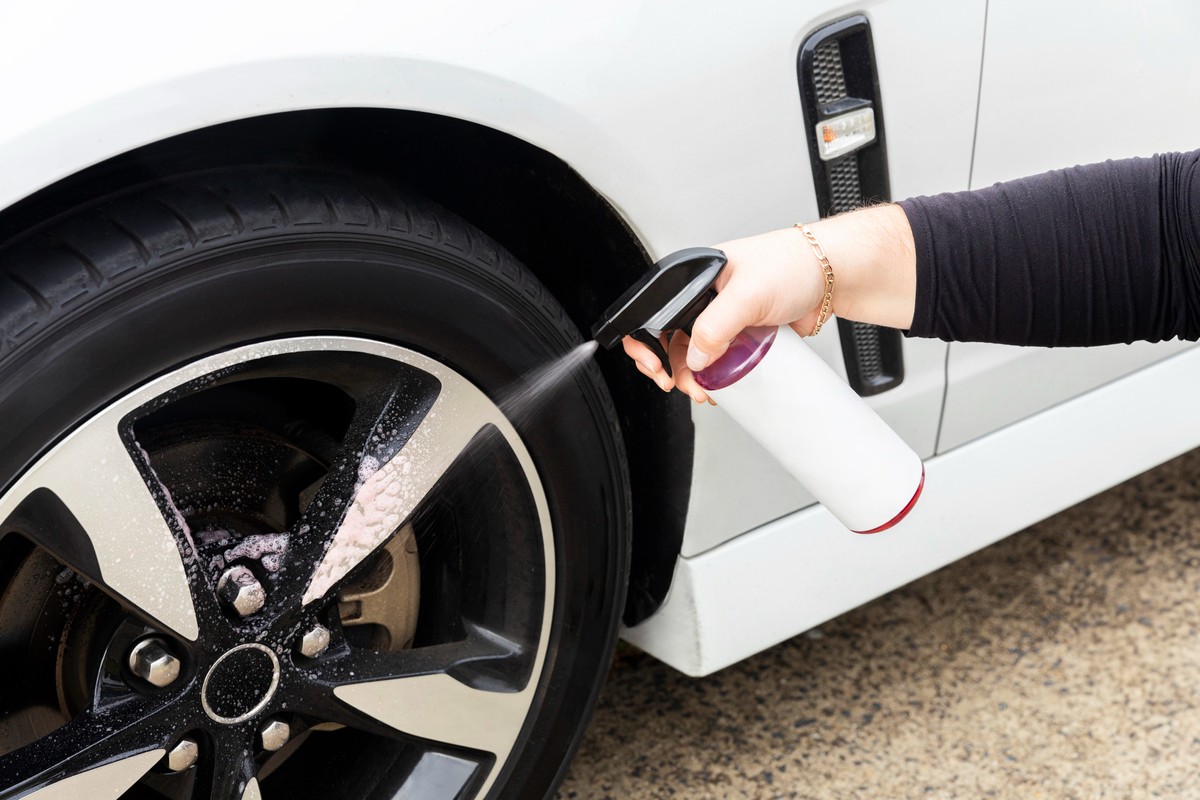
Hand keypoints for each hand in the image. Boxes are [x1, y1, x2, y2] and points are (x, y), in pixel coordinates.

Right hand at [622, 204, 916, 402]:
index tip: (656, 365)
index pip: (655, 312)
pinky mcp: (744, 334)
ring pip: (697, 354)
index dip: (647, 341)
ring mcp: (726, 317)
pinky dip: (719, 377)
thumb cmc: (794, 264)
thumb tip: (695, 357)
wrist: (835, 276)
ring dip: (696, 378)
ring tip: (707, 391)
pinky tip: (723, 388)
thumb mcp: (748, 293)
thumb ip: (716, 325)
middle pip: (673, 340)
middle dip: (675, 369)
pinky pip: (723, 360)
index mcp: (694, 277)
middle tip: (687, 386)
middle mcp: (706, 297)